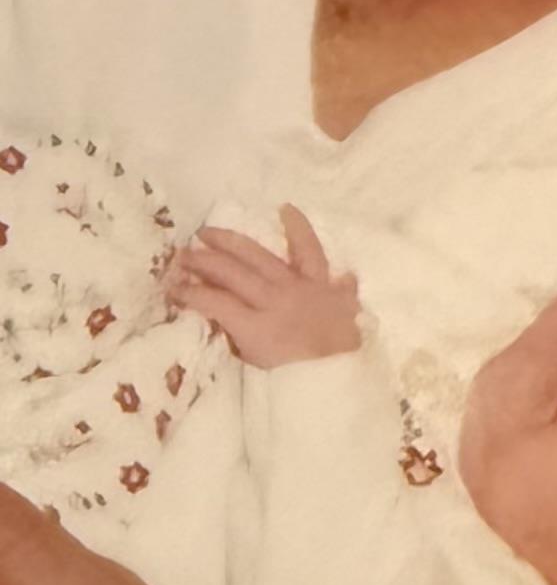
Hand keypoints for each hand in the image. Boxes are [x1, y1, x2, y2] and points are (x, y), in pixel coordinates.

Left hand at [170, 206, 361, 367]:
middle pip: (255, 256)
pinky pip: (217, 303)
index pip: (309, 250)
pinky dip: (194, 294)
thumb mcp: (351, 317)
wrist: (332, 376)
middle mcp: (290, 288)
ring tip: (183, 256)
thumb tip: (349, 277)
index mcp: (317, 286)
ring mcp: (269, 304)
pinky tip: (177, 291)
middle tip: (205, 232)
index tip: (285, 208)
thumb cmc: (342, 353)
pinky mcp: (250, 325)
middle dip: (228, 242)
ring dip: (205, 262)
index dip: (298, 227)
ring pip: (232, 273)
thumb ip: (346, 295)